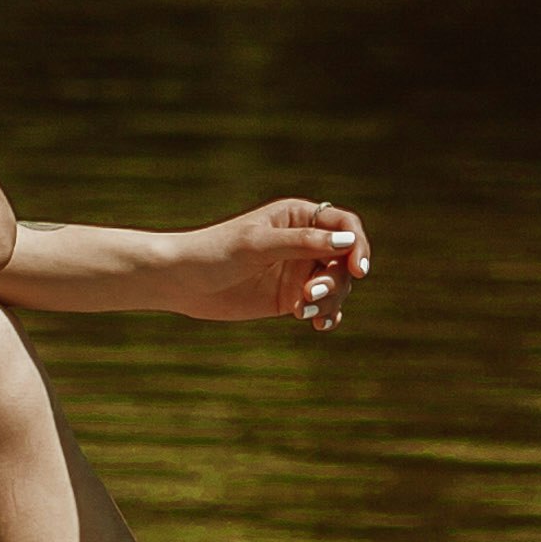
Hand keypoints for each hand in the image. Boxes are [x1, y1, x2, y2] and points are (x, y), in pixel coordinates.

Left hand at [156, 199, 369, 330]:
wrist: (182, 281)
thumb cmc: (215, 253)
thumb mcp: (258, 245)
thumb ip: (301, 243)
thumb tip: (346, 243)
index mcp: (297, 217)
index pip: (344, 226)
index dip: (357, 245)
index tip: (356, 269)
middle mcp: (303, 242)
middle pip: (344, 259)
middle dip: (335, 279)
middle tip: (310, 294)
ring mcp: (298, 270)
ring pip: (337, 284)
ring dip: (330, 299)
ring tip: (303, 312)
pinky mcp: (290, 296)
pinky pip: (323, 305)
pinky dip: (327, 314)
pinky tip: (317, 324)